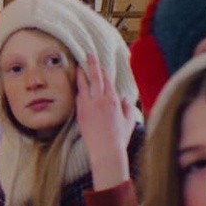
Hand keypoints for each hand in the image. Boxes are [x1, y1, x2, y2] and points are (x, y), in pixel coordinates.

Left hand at [75, 53, 133, 189]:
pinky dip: (78, 89)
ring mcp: (89, 106)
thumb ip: (126, 107)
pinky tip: (77, 85)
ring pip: (85, 85)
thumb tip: (125, 97)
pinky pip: (79, 98)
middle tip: (88, 54)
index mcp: (114, 101)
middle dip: (92, 65)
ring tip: (78, 66)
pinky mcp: (81, 113)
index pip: (108, 81)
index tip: (100, 64)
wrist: (106, 151)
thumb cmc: (119, 138)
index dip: (103, 71)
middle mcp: (101, 101)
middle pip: (96, 78)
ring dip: (81, 74)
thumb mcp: (128, 121)